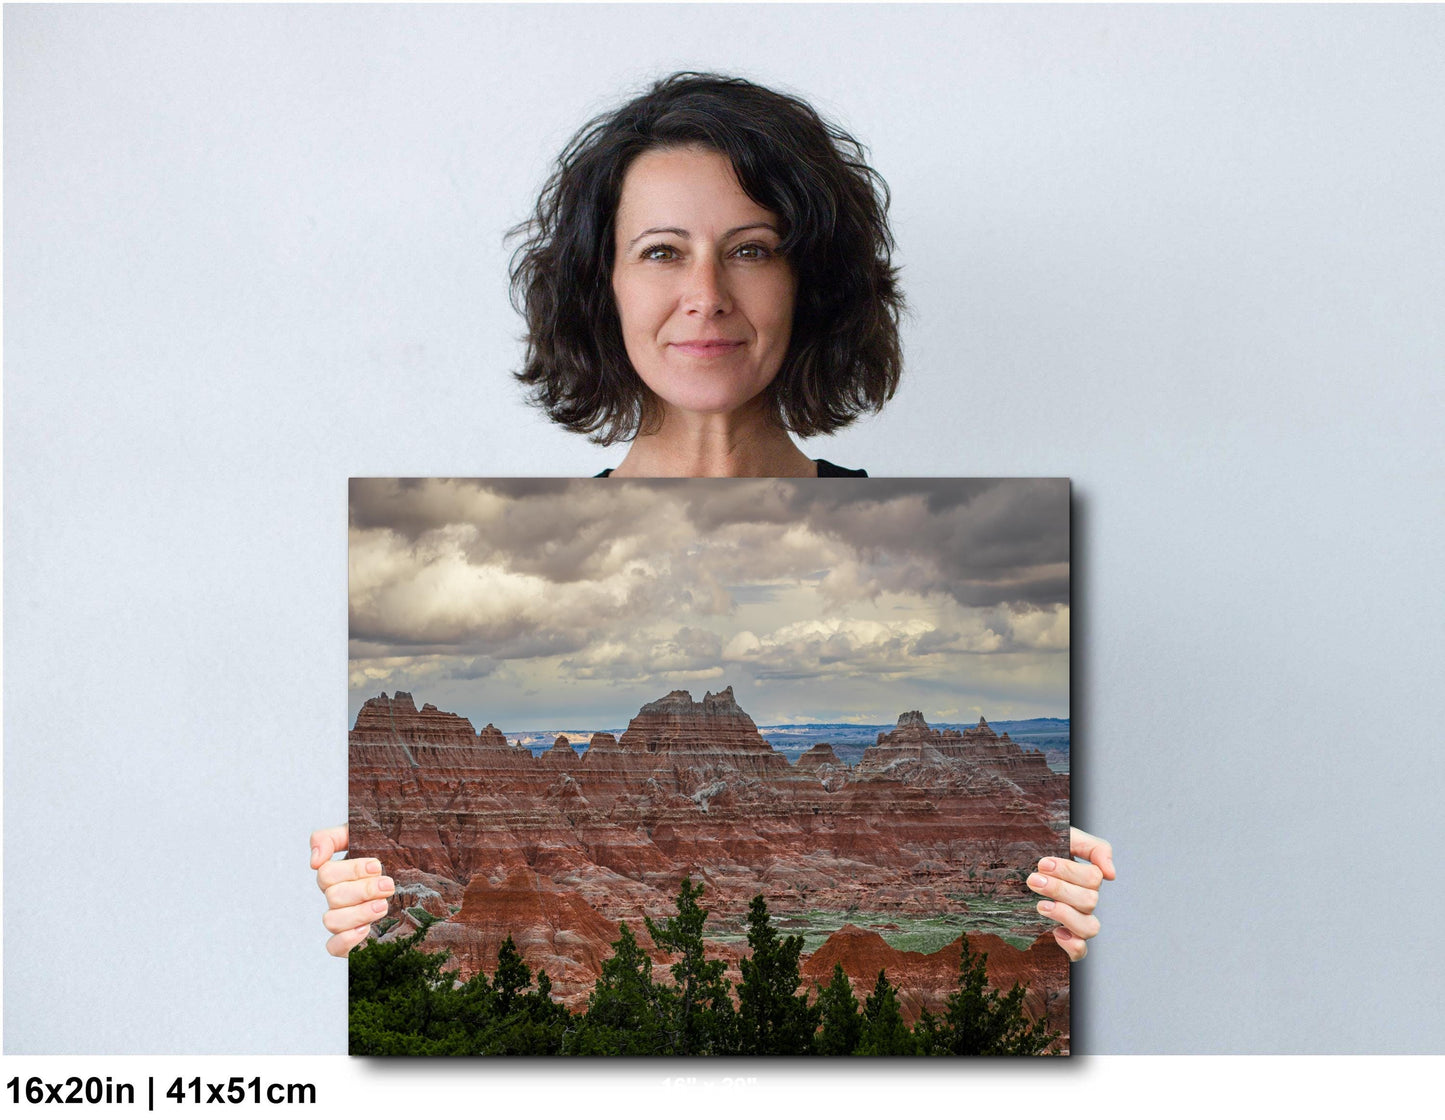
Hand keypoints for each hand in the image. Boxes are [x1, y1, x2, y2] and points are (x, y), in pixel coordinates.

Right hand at [310, 825, 394, 956]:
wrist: (422, 880)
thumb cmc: (391, 855)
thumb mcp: (365, 836)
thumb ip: (332, 838)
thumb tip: (314, 860)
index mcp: (339, 875)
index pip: (326, 874)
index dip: (351, 870)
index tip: (377, 866)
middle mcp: (338, 898)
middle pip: (333, 896)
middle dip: (363, 890)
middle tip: (388, 886)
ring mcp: (344, 920)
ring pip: (331, 921)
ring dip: (359, 913)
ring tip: (383, 906)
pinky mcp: (352, 942)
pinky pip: (333, 947)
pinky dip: (346, 940)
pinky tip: (366, 930)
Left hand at [1028, 827, 1114, 961]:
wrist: (1004, 864)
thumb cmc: (1037, 849)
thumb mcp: (1065, 838)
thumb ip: (1094, 848)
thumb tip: (1111, 874)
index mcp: (1085, 877)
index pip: (1093, 877)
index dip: (1069, 871)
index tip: (1042, 863)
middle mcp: (1083, 900)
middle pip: (1089, 900)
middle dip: (1059, 889)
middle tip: (1032, 880)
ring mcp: (1075, 921)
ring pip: (1090, 927)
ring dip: (1065, 915)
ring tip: (1040, 905)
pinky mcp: (1063, 939)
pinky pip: (1079, 951)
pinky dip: (1072, 944)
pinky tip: (1055, 932)